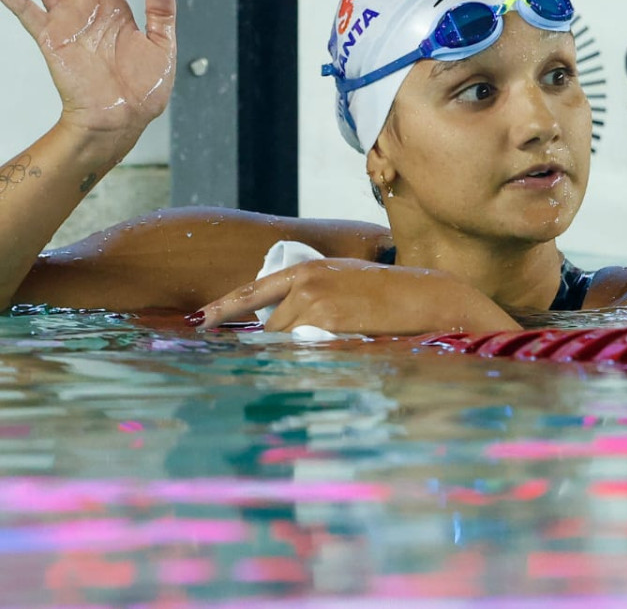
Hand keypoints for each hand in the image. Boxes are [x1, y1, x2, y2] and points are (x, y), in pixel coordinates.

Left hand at [190, 259, 521, 335]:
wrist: (426, 296)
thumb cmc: (389, 295)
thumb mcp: (343, 284)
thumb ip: (311, 298)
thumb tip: (282, 323)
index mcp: (307, 269)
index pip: (253, 290)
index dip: (224, 307)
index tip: (200, 321)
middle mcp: (305, 281)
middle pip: (269, 326)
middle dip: (276, 345)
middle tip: (291, 354)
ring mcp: (315, 300)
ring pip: (284, 341)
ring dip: (295, 354)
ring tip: (327, 351)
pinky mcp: (328, 321)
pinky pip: (303, 350)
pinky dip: (308, 359)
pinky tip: (330, 355)